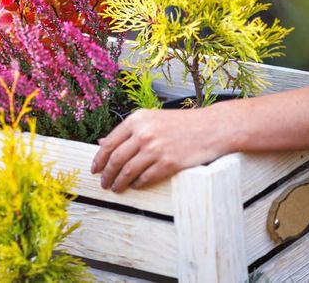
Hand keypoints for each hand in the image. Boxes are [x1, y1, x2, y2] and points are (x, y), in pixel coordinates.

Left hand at [90, 107, 233, 191]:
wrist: (213, 127)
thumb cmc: (182, 123)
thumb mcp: (151, 119)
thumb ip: (127, 131)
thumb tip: (100, 143)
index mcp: (137, 120)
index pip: (109, 144)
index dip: (99, 159)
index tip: (94, 169)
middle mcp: (144, 134)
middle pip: (116, 159)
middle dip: (107, 175)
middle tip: (103, 183)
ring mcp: (156, 149)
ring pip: (128, 171)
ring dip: (119, 183)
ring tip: (116, 188)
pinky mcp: (169, 163)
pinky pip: (146, 178)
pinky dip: (138, 184)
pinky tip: (136, 186)